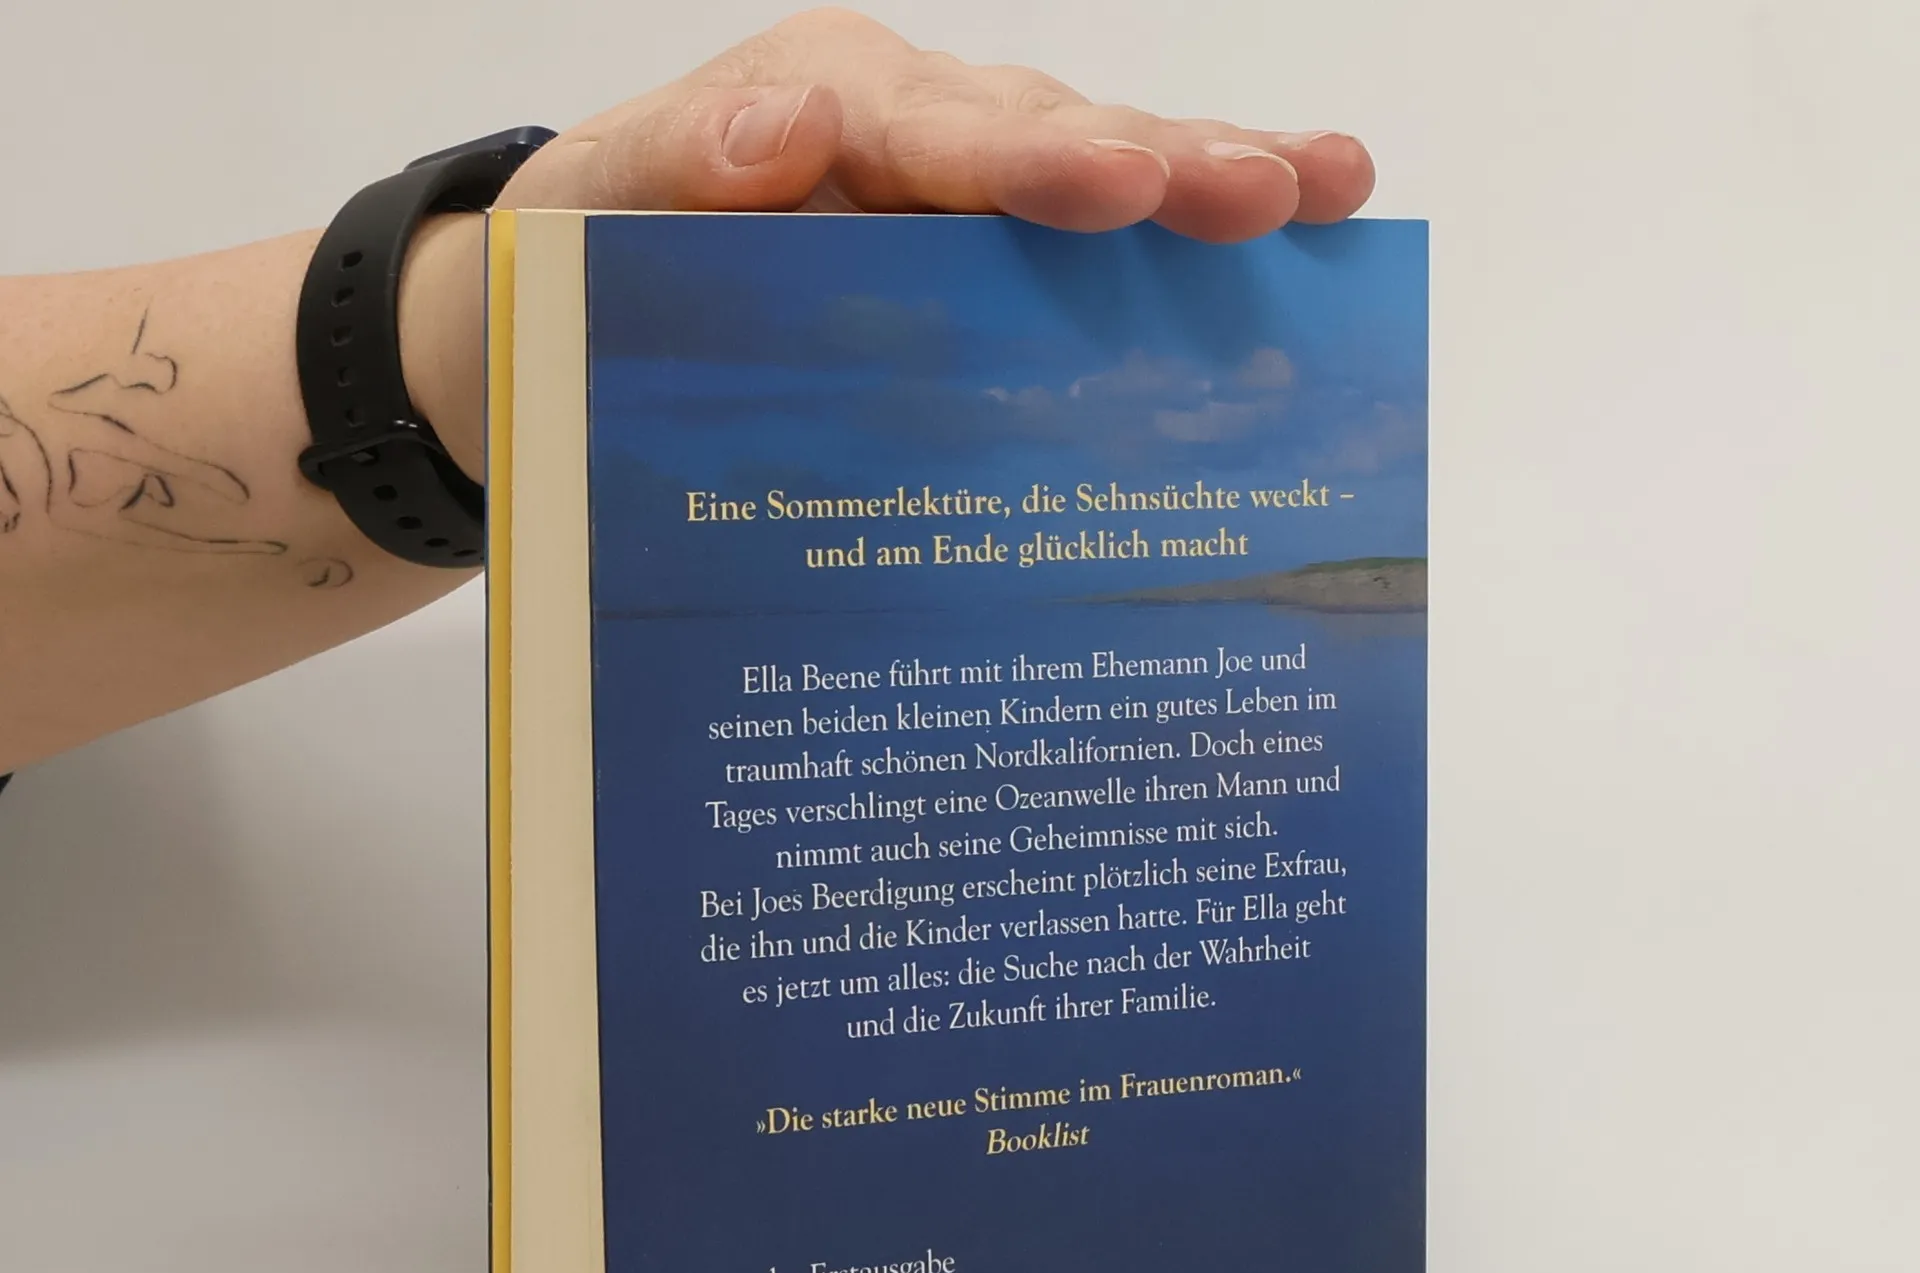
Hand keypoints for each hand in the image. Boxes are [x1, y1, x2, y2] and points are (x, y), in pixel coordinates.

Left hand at [400, 9, 1373, 478]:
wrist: (581, 330)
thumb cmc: (593, 257)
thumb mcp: (600, 207)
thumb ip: (674, 165)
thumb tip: (779, 136)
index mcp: (831, 116)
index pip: (940, 128)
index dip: (1031, 161)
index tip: (1112, 186)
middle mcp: (921, 148)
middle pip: (1055, 142)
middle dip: (1164, 164)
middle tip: (1266, 192)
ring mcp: (968, 222)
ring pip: (1103, 192)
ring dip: (1214, 189)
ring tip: (1325, 193)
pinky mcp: (991, 295)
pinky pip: (1098, 274)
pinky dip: (1189, 268)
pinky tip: (1294, 255)